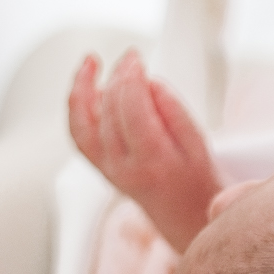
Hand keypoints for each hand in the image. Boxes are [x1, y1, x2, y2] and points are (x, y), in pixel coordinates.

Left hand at [67, 50, 222, 252]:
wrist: (185, 215)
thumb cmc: (197, 178)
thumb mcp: (198, 143)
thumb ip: (173, 110)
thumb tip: (147, 82)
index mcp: (153, 161)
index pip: (131, 109)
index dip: (130, 78)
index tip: (137, 59)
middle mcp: (123, 167)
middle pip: (108, 110)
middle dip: (117, 77)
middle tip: (131, 58)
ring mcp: (107, 169)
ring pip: (84, 121)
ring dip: (84, 87)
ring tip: (91, 63)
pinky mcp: (99, 167)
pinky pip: (78, 134)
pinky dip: (75, 107)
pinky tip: (85, 86)